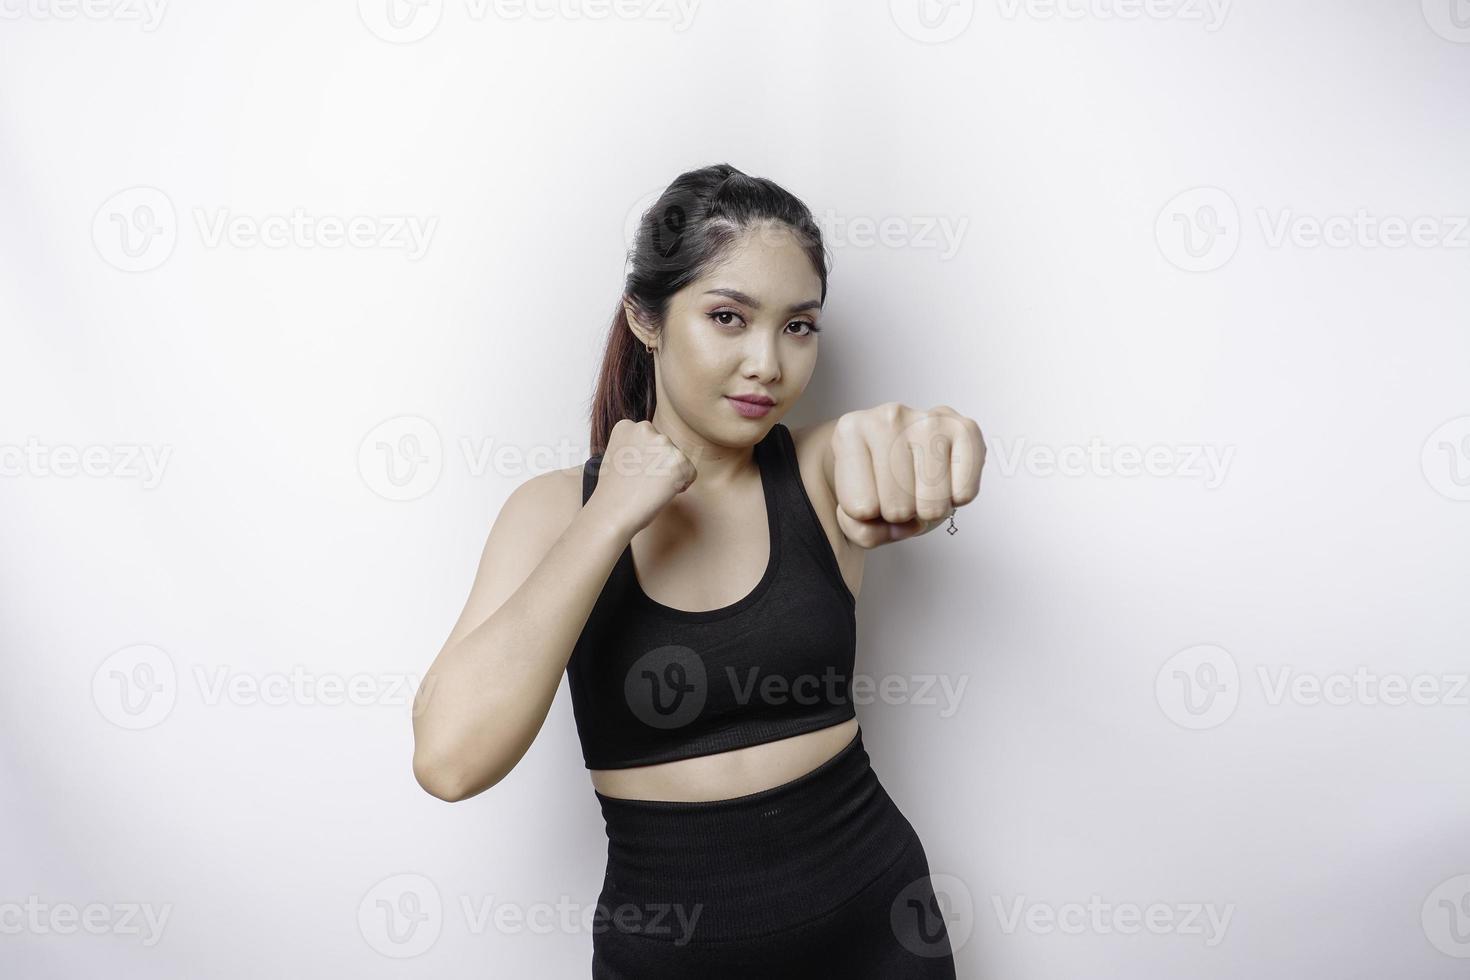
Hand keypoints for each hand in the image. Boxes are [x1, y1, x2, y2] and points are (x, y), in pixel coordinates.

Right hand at [588, 418, 697, 537]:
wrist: (612, 514)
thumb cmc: (612, 494)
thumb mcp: (616, 458)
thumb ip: (634, 447)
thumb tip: (652, 452)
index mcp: (626, 425)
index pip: (649, 440)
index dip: (645, 460)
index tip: (632, 473)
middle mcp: (645, 428)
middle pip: (666, 447)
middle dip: (659, 465)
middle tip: (641, 482)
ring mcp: (663, 442)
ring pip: (678, 460)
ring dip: (669, 475)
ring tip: (648, 488)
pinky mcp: (678, 460)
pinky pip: (690, 474)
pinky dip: (680, 486)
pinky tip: (660, 492)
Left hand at [831, 402, 983, 548]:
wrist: (900, 451)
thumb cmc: (875, 479)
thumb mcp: (852, 511)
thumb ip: (862, 531)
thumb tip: (907, 524)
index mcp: (851, 431)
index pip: (861, 509)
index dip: (869, 515)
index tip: (871, 492)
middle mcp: (889, 417)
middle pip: (897, 508)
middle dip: (900, 513)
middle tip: (900, 491)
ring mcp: (929, 420)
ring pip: (932, 505)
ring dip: (927, 508)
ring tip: (920, 485)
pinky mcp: (964, 429)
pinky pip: (965, 493)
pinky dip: (956, 499)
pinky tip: (945, 479)